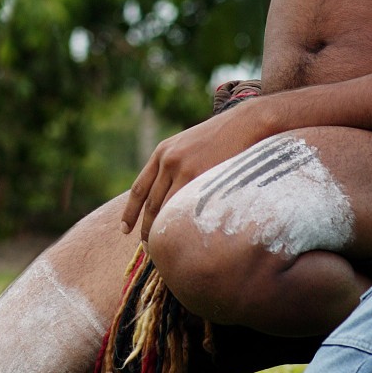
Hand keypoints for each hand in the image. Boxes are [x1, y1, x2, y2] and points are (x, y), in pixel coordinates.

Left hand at [119, 101, 274, 242]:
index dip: (130, 212)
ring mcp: (183, 169)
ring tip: (166, 250)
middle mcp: (167, 160)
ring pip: (166, 209)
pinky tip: (185, 238)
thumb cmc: (222, 136)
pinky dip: (182, 225)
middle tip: (150, 248)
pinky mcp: (199, 176)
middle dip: (148, 229)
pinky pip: (185, 208)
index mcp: (162, 152)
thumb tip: (169, 199)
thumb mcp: (189, 144)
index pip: (139, 189)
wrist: (246, 122)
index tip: (125, 230)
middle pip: (151, 204)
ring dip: (164, 231)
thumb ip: (175, 166)